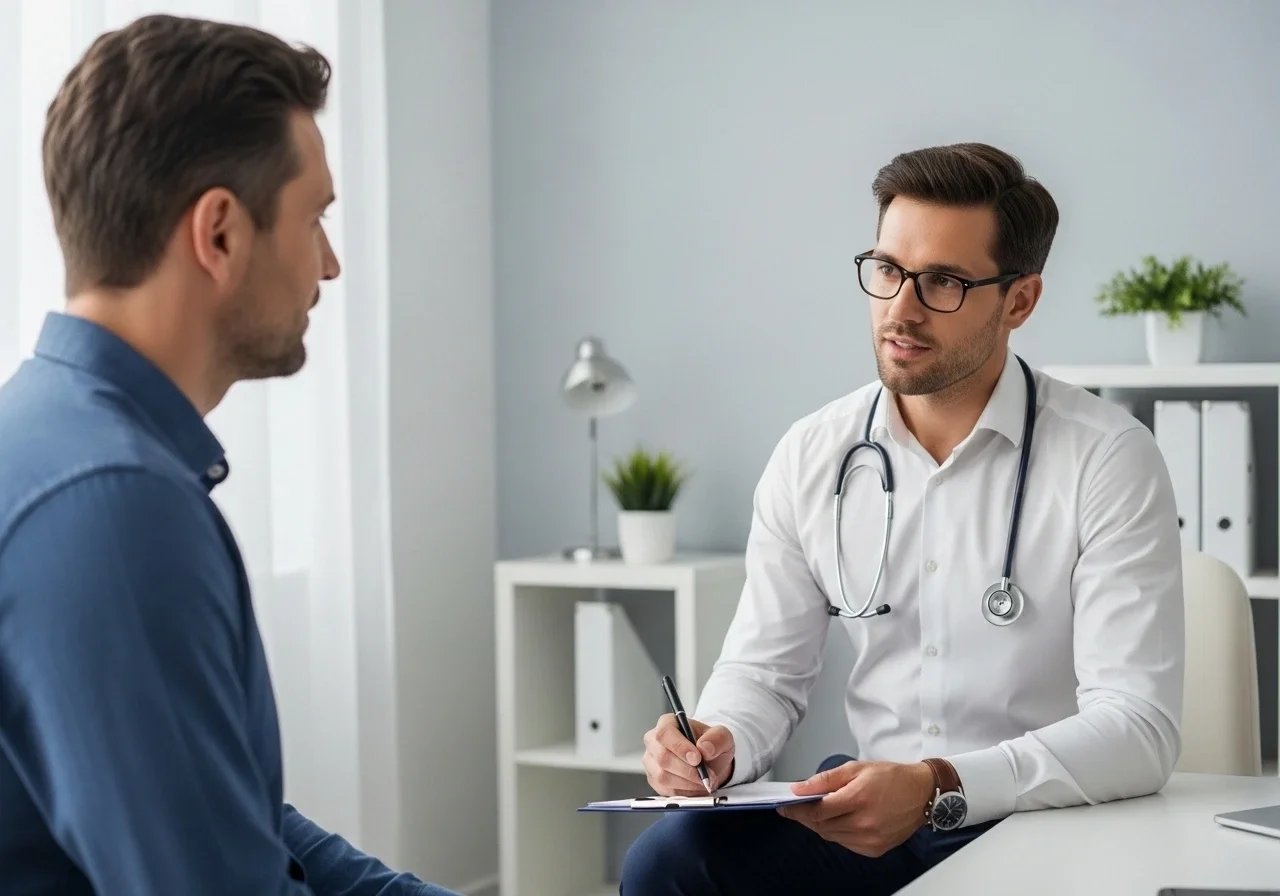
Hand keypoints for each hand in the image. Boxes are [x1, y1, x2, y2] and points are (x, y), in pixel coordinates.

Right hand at [642, 714, 734, 795]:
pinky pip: (665, 790)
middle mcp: (654, 741)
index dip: (680, 747)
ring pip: (663, 776)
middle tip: (707, 775)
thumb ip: (717, 738)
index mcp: (668, 723)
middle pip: (662, 757)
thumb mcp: (722, 736)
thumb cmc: (711, 745)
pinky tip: (695, 786)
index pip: (665, 733)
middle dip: (688, 770)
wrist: (710, 761)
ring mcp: (651, 761)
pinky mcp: (654, 780)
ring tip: (704, 780)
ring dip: (688, 783)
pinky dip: (684, 791)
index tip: (697, 759)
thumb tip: (704, 748)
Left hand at [777, 760, 935, 856]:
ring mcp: (870, 839)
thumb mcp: (856, 768)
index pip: (817, 811)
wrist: (922, 793)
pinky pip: (846, 844)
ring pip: (831, 837)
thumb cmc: (891, 777)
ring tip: (821, 811)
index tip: (784, 806)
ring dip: (821, 825)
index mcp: (858, 799)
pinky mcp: (875, 849)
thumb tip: (799, 788)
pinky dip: (837, 833)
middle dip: (806, 817)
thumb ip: (825, 780)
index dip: (796, 810)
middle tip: (798, 808)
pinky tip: (841, 820)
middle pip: (821, 826)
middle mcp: (864, 823)